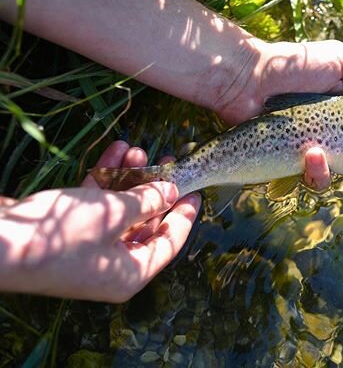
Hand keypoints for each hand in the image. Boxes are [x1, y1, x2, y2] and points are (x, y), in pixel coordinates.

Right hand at [0, 141, 200, 301]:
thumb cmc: (63, 237)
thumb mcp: (114, 214)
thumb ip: (147, 201)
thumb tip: (171, 190)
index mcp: (131, 274)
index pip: (170, 244)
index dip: (185, 215)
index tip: (196, 191)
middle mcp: (112, 266)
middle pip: (145, 224)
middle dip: (155, 189)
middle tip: (168, 162)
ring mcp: (88, 250)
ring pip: (119, 211)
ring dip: (129, 179)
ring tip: (139, 150)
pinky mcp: (68, 233)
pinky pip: (95, 206)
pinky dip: (105, 180)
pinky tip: (115, 150)